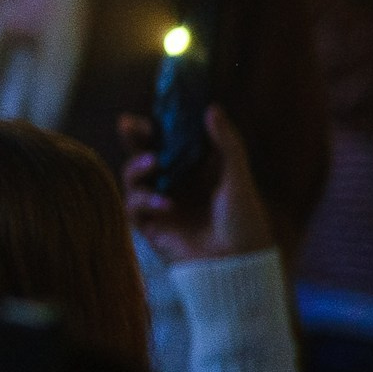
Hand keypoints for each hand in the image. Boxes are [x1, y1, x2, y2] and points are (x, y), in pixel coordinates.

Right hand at [122, 105, 274, 262]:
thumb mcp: (238, 177)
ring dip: (137, 167)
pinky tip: (168, 204)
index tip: (151, 111)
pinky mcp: (150, 227)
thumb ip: (226, 143)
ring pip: (132, 179)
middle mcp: (173, 184)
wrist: (237, 263)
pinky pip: (134, 208)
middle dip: (134, 140)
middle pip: (144, 155)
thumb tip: (211, 108)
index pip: (169, 142)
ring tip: (153, 164)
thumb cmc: (244, 221)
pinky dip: (146, 201)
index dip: (157, 127)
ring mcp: (159, 205)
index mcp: (195, 171)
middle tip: (129, 125)